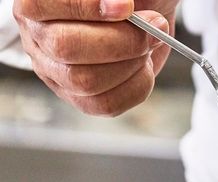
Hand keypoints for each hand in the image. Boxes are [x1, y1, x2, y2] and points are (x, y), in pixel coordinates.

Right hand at [13, 0, 179, 115]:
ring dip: (131, 64)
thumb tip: (121, 6)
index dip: (88, 8)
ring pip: (87, 81)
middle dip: (120, 41)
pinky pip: (106, 104)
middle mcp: (38, 37)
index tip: (127, 6)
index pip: (44, 5)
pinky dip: (136, 87)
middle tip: (152, 29)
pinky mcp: (81, 99)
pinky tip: (144, 68)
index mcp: (34, 1)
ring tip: (149, 46)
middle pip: (66, 47)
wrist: (142, 16)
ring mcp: (57, 74)